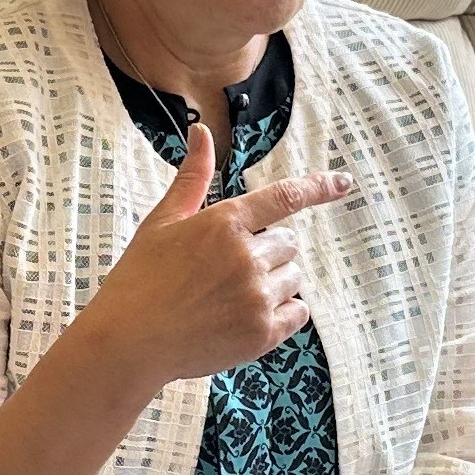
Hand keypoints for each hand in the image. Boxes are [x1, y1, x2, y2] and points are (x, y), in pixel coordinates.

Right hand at [78, 139, 352, 392]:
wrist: (129, 342)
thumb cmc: (141, 279)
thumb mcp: (162, 222)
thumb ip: (193, 178)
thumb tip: (202, 132)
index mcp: (224, 223)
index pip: (285, 197)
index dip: (318, 188)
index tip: (344, 183)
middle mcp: (247, 256)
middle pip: (288, 242)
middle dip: (267, 251)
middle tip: (227, 270)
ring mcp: (257, 296)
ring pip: (294, 277)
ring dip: (275, 282)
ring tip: (231, 296)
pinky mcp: (262, 333)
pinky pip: (299, 312)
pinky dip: (284, 312)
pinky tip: (249, 315)